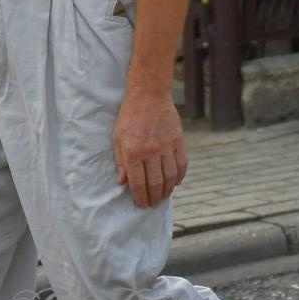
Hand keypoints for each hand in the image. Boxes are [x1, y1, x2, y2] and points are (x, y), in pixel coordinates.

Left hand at [113, 92, 187, 207]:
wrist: (149, 95)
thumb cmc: (129, 117)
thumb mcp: (117, 139)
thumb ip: (120, 162)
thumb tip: (121, 182)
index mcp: (133, 152)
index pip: (137, 183)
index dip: (139, 197)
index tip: (140, 204)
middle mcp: (151, 152)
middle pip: (155, 183)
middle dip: (154, 197)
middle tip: (152, 204)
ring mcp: (167, 146)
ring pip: (170, 176)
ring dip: (167, 190)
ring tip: (164, 196)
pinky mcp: (178, 141)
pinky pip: (182, 163)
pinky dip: (180, 176)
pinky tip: (175, 182)